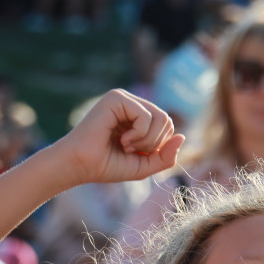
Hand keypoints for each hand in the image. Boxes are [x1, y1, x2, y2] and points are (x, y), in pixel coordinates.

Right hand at [55, 89, 184, 187]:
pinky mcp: (117, 98)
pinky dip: (139, 134)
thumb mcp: (144, 165)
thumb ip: (165, 156)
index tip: (136, 154)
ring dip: (147, 140)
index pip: (168, 126)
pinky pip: (146, 116)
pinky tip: (121, 139)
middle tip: (130, 150)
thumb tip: (183, 137)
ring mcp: (124, 99)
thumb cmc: (106, 165)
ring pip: (161, 118)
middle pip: (167, 120)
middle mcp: (132, 104)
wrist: (79, 165)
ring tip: (126, 146)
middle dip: (154, 144)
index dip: (159, 147)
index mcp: (138, 117)